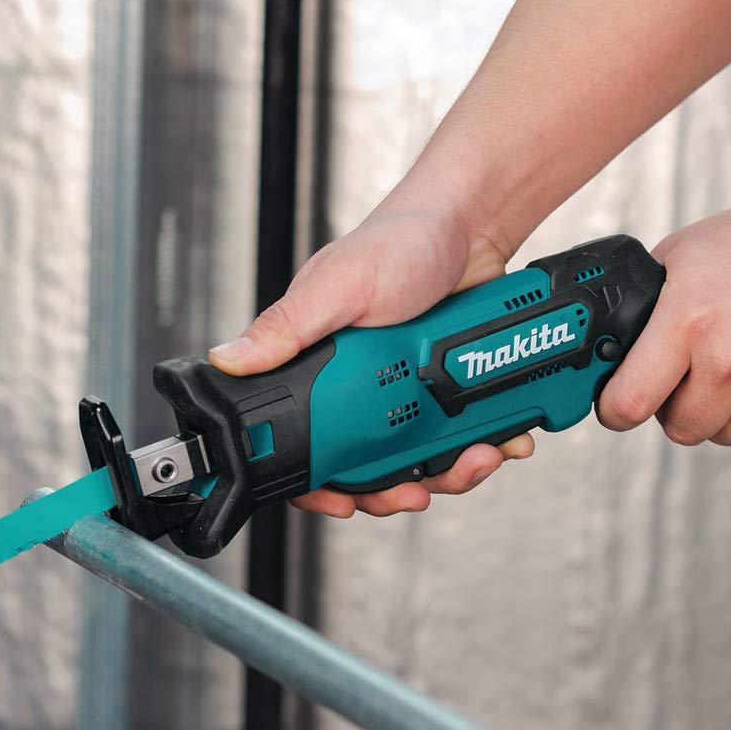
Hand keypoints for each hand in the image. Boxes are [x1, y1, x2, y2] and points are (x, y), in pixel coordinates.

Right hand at [208, 193, 533, 516]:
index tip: (344, 504)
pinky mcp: (450, 389)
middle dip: (395, 489)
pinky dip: (486, 444)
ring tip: (476, 458)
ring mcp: (409, 391)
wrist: (473, 225)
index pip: (305, 443)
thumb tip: (227, 361)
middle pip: (369, 467)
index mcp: (319, 367)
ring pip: (422, 460)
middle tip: (418, 492)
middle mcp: (361, 388)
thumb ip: (288, 327)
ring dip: (452, 471)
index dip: (320, 484)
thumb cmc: (399, 241)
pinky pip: (464, 435)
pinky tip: (503, 438)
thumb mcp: (339, 284)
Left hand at [597, 181, 730, 453]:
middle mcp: (729, 360)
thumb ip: (648, 304)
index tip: (615, 406)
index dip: (614, 410)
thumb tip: (620, 341)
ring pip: (722, 436)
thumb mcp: (684, 254)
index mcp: (687, 322)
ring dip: (719, 414)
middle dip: (673, 408)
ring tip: (730, 372)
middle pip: (679, 428)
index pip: (630, 401)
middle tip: (685, 379)